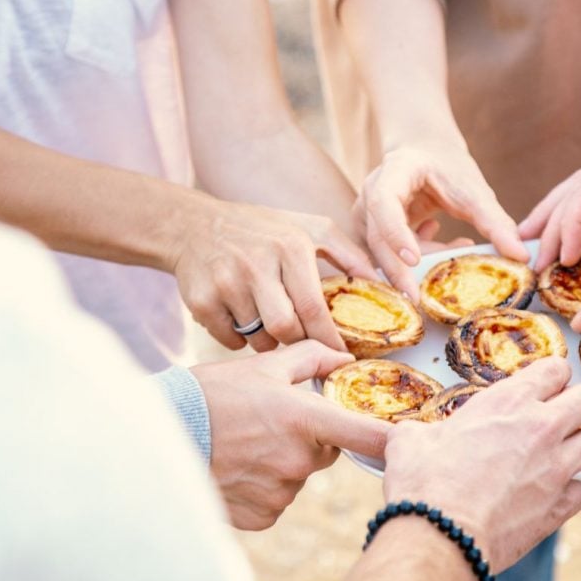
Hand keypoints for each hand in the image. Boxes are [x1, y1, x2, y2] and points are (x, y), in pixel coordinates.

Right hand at [171, 198, 377, 351]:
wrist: (193, 224)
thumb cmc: (263, 230)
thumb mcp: (310, 228)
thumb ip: (350, 254)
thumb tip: (387, 284)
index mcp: (289, 247)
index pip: (314, 307)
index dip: (330, 338)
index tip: (341, 356)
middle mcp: (257, 264)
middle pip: (286, 329)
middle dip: (298, 342)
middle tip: (303, 339)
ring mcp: (225, 283)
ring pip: (259, 338)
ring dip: (270, 341)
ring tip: (271, 322)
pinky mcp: (200, 300)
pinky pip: (231, 340)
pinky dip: (241, 339)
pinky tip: (243, 319)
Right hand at [191, 341, 390, 529]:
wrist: (161, 437)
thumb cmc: (212, 395)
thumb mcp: (263, 367)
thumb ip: (311, 358)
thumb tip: (345, 359)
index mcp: (306, 420)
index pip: (369, 436)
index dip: (392, 439)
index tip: (408, 440)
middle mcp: (299, 461)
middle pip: (328, 452)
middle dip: (312, 439)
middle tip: (275, 423)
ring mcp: (281, 492)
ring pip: (300, 476)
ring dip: (285, 463)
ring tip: (248, 445)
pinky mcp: (262, 515)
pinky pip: (278, 500)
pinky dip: (265, 487)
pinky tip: (239, 468)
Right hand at [355, 143, 527, 299]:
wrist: (427, 152)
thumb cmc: (448, 165)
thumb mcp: (473, 189)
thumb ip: (494, 221)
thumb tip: (520, 256)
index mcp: (392, 173)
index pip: (383, 205)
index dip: (396, 234)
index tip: (415, 260)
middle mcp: (370, 194)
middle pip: (377, 240)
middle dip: (401, 271)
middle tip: (423, 298)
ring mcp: (366, 215)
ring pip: (384, 253)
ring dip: (421, 261)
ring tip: (460, 245)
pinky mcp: (372, 232)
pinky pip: (389, 256)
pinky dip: (418, 256)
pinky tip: (443, 237)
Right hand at [381, 357, 580, 571]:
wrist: (439, 536)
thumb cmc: (424, 482)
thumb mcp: (410, 440)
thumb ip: (416, 430)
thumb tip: (394, 433)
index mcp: (509, 401)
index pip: (555, 368)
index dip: (550, 377)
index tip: (541, 388)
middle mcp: (541, 428)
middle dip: (575, 405)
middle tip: (555, 418)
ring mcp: (556, 468)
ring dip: (578, 446)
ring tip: (556, 456)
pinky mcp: (559, 506)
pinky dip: (568, 492)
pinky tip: (546, 495)